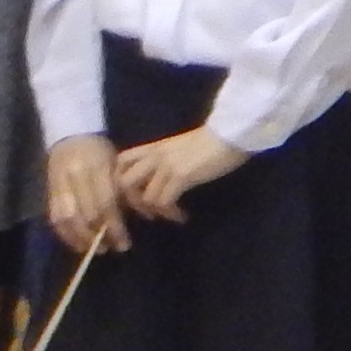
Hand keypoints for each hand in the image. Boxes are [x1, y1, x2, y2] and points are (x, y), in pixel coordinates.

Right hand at [43, 133, 125, 254]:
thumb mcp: (115, 166)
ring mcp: (58, 183)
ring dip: (78, 237)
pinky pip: (54, 216)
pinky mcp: (48, 189)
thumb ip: (120, 192)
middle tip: (110, 248)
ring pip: (65, 218)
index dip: (114, 227)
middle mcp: (74, 176)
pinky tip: (75, 241)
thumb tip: (124, 221)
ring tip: (90, 248)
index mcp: (95, 168)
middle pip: (84, 214)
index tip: (123, 243)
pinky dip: (64, 232)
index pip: (105, 204)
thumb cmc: (99, 150)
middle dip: (98, 235)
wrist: (70, 133)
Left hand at [115, 124, 245, 222]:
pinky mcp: (180, 176)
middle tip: (149, 211)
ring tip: (170, 215)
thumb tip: (158, 179)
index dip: (121, 182)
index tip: (137, 196)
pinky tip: (182, 216)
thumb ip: (163, 160)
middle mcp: (153, 156)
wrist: (230, 134)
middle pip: (123, 182)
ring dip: (155, 211)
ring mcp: (165, 165)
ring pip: (142, 196)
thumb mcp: (177, 149)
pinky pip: (163, 201)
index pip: (120, 163)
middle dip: (132, 201)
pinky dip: (170, 213)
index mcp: (151, 148)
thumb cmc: (210, 142)